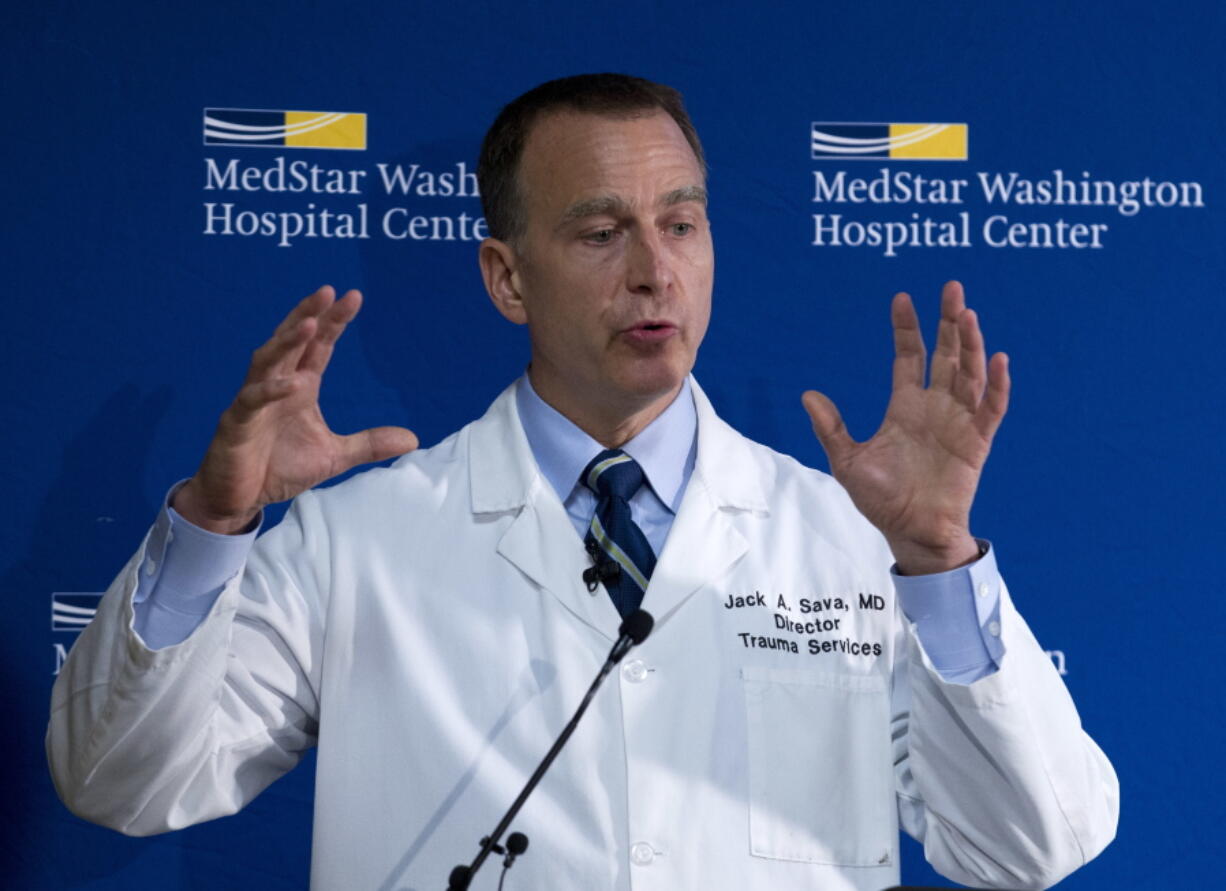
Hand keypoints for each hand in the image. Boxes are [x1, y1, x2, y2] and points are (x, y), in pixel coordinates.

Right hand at [174, 286, 417, 533]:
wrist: (240, 499)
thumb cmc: (280, 469)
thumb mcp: (334, 456)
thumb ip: (370, 444)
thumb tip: (414, 439)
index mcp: (299, 387)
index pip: (318, 346)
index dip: (333, 322)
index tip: (353, 296)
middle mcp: (275, 385)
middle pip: (291, 341)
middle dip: (309, 315)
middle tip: (328, 292)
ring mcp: (253, 401)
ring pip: (267, 360)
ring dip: (287, 341)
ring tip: (310, 323)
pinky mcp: (236, 423)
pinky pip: (252, 400)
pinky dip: (270, 390)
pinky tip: (291, 384)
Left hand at [802, 281, 1009, 574]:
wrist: (910, 533)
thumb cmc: (881, 501)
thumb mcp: (848, 462)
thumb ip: (832, 428)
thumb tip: (807, 395)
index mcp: (905, 407)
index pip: (909, 357)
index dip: (907, 328)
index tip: (902, 298)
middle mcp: (935, 407)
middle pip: (946, 354)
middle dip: (949, 321)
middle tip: (952, 287)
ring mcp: (958, 422)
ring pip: (970, 373)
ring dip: (972, 344)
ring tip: (968, 314)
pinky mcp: (977, 442)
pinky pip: (991, 408)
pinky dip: (997, 384)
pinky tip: (997, 358)